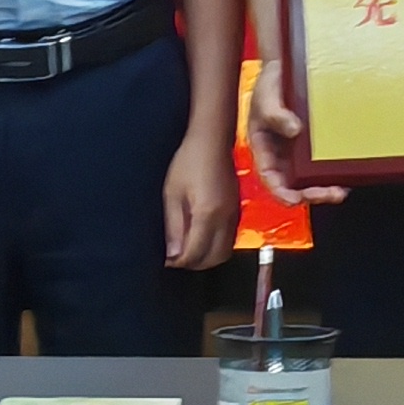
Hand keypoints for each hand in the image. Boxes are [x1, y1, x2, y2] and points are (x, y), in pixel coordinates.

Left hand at [163, 138, 238, 270]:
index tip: (167, 260)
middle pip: (214, 259)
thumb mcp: (172, 193)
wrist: (212, 140)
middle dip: (195, 264)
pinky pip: (229, 239)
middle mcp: (225, 219)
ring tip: (188, 249)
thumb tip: (172, 253)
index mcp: (207, 214)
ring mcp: (233, 215)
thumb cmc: (189, 161)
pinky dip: (216, 246)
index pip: (195, 254)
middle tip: (177, 258)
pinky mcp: (236, 210)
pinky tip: (202, 237)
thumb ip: (173, 226)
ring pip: (225, 252)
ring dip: (207, 257)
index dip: (179, 261)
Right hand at [250, 63, 344, 209]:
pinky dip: (332, 171)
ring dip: (324, 188)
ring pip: (308, 179)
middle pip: (292, 185)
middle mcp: (280, 154)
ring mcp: (296, 151)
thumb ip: (275, 113)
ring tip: (342, 189)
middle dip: (311, 195)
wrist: (285, 69)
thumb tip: (294, 130)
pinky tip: (346, 171)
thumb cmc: (270, 82)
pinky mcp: (312, 145)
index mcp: (263, 148)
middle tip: (331, 194)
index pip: (269, 178)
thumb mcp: (266, 95)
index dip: (280, 193)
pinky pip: (321, 163)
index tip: (295, 199)